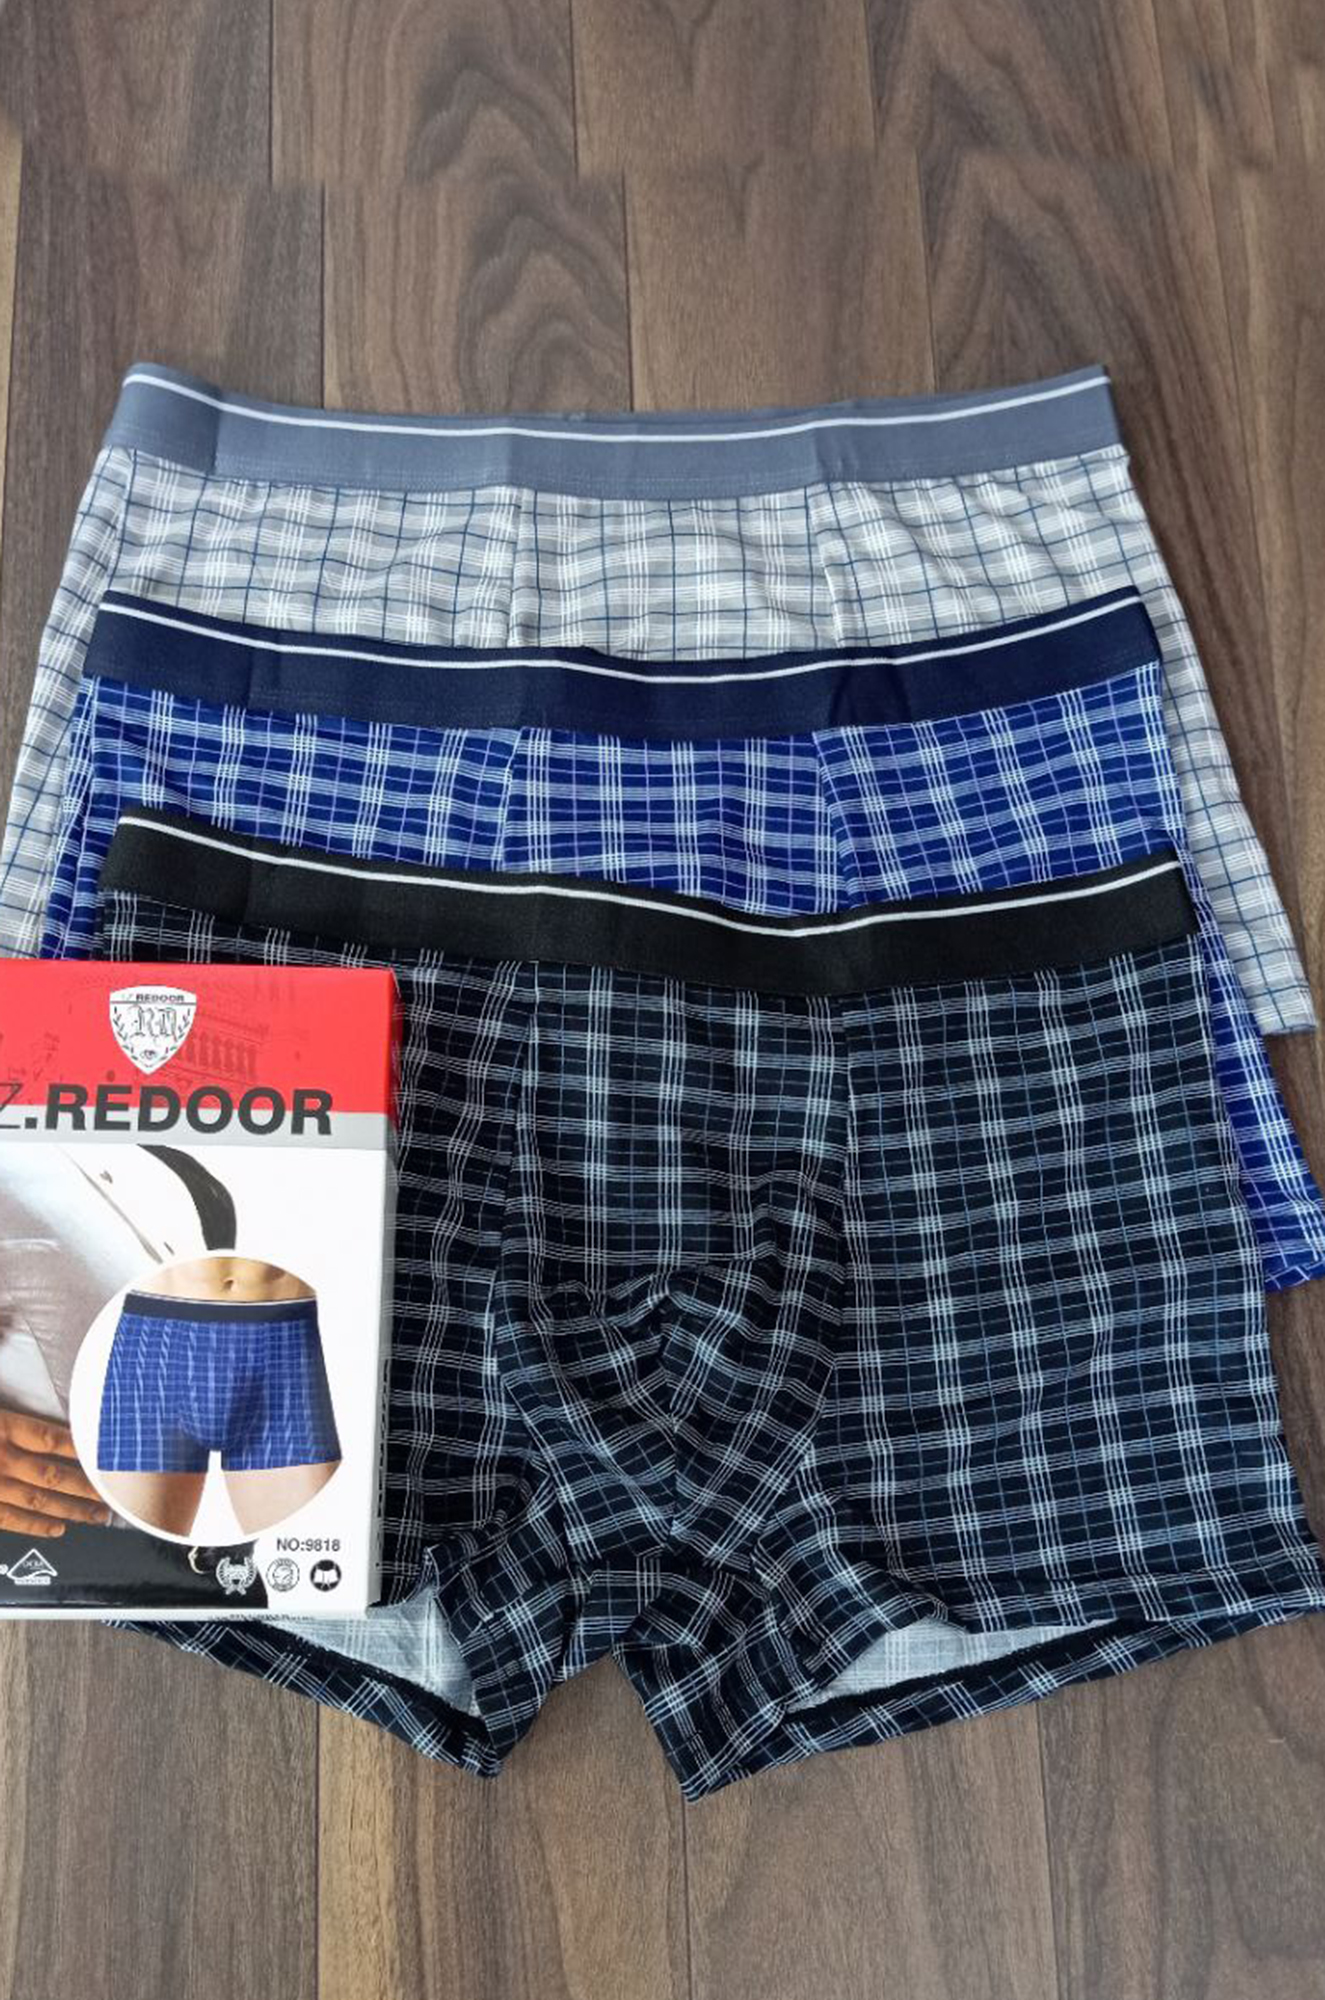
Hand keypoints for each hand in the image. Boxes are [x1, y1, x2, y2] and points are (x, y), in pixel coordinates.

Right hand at [0, 1410, 110, 1536]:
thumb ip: (10, 1414)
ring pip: (38, 1500)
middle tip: (114, 1492)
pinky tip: (58, 1528)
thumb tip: (34, 1397)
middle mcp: (1, 1459)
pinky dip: (36, 1526)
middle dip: (87, 1485)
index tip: (108, 1454)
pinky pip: (10, 1519)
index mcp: (1, 1427)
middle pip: (53, 1474)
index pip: (50, 1438)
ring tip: (98, 1515)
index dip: (82, 1447)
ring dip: (71, 1509)